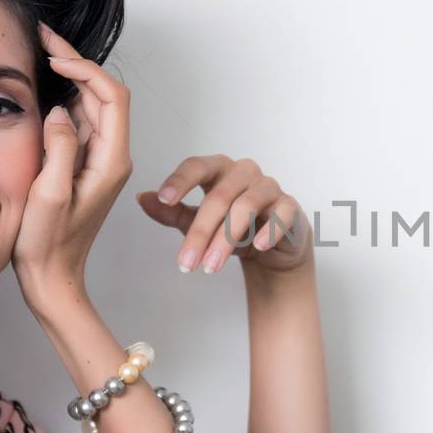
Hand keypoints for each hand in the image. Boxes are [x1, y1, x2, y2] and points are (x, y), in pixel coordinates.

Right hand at [11, 21, 130, 309]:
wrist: (53, 278)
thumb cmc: (48, 244)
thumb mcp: (49, 194)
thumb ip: (59, 149)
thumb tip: (60, 111)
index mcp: (112, 161)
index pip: (112, 97)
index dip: (86, 69)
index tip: (54, 54)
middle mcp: (112, 156)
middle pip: (104, 94)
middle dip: (77, 62)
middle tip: (43, 36)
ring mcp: (98, 160)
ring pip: (91, 105)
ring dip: (70, 77)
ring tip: (40, 51)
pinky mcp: (83, 166)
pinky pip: (80, 123)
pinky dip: (63, 99)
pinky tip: (41, 87)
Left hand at [136, 156, 312, 275]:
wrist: (272, 247)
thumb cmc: (233, 229)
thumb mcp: (197, 222)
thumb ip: (172, 212)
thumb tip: (143, 199)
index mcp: (218, 170)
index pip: (197, 165)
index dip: (181, 180)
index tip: (164, 199)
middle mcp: (244, 172)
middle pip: (219, 196)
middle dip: (200, 232)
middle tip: (186, 263)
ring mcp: (269, 187)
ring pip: (246, 206)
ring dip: (226, 239)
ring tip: (211, 266)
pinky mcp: (289, 206)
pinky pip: (281, 214)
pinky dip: (269, 230)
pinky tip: (257, 246)